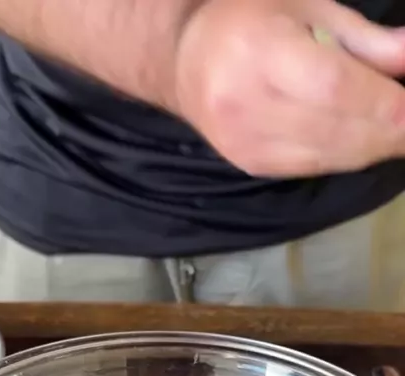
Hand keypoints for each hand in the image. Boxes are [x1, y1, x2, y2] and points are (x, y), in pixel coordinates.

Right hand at [174, 0, 404, 175]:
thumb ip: (365, 40)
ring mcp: (245, 142)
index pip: (333, 87)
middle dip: (388, 131)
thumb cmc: (248, 19)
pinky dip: (347, 156)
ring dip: (373, 148)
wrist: (185, 60)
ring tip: (397, 133)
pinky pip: (313, 166)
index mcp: (259, 49)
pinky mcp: (250, 164)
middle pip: (336, 128)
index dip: (383, 104)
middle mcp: (246, 103)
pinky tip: (365, 141)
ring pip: (329, 155)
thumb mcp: (307, 8)